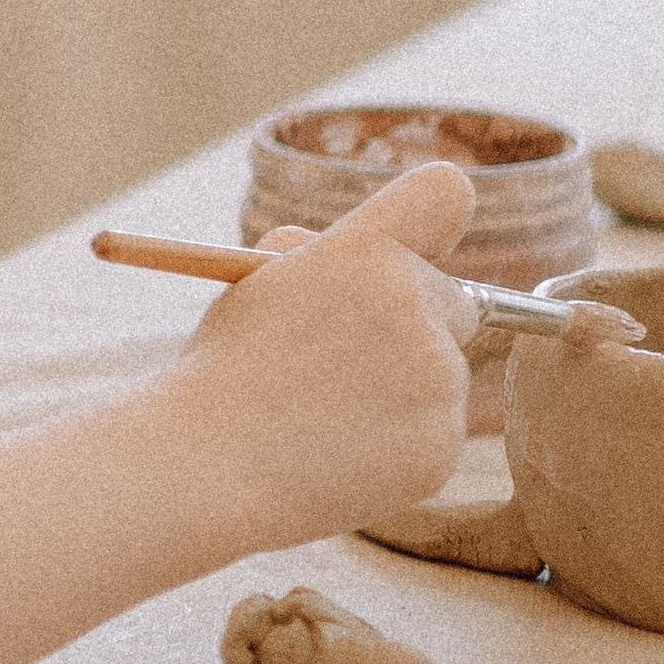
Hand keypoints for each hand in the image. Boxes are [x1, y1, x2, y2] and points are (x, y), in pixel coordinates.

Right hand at [170, 160, 477, 549]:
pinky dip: (399, 449)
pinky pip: (435, 437)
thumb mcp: (257, 283)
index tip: (422, 246)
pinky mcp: (443, 446)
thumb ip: (321, 258)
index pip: (444, 195)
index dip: (434, 221)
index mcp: (365, 250)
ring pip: (443, 380)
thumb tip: (368, 264)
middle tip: (347, 363)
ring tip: (322, 420)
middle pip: (456, 304)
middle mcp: (414, 304)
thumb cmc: (224, 371)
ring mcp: (437, 380)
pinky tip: (338, 457)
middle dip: (416, 328)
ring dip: (402, 395)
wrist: (207, 468)